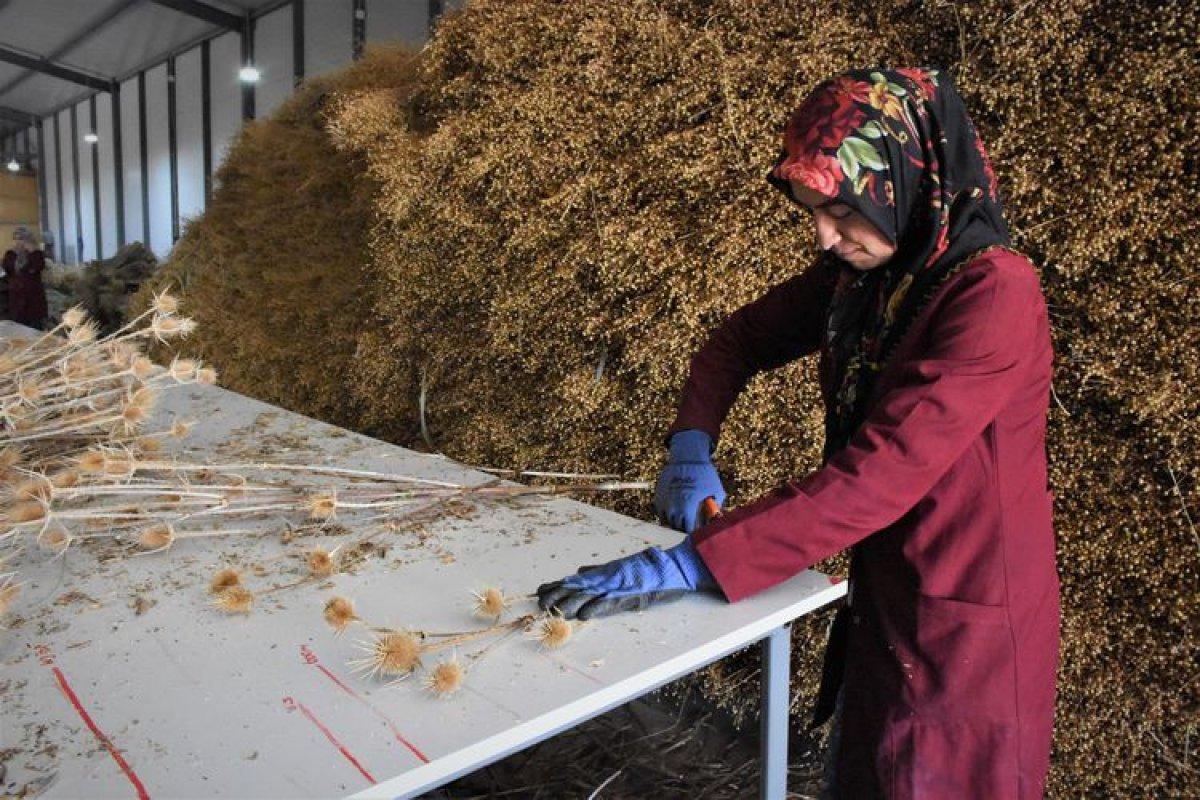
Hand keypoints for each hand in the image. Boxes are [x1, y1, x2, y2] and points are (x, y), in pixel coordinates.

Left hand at [536, 537, 717, 619]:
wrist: (675, 566)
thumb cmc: (651, 568)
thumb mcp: (621, 569)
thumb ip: (600, 571)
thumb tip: (580, 572)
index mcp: (605, 573)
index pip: (576, 579)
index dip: (557, 585)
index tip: (540, 589)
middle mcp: (608, 578)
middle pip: (577, 587)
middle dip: (557, 595)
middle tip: (539, 602)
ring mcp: (619, 586)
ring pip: (590, 595)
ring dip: (570, 603)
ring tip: (553, 610)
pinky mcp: (631, 595)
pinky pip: (612, 603)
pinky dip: (598, 608)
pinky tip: (584, 615)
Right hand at [654, 429, 725, 532]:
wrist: (687, 457)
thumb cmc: (704, 474)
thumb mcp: (716, 490)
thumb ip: (717, 507)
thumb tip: (717, 520)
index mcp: (688, 507)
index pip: (690, 529)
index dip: (695, 531)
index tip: (700, 530)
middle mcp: (674, 507)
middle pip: (678, 527)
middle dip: (686, 527)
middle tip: (693, 523)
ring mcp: (664, 502)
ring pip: (668, 521)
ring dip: (676, 522)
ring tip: (684, 517)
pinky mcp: (658, 497)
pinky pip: (662, 513)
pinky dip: (668, 514)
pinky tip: (676, 510)